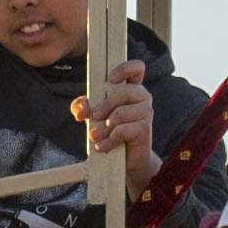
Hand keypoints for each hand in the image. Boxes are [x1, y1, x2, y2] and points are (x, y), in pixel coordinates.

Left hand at [72, 62, 156, 187]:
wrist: (126, 159)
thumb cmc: (110, 131)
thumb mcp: (93, 115)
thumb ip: (83, 106)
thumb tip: (81, 111)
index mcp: (131, 88)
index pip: (137, 68)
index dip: (125, 68)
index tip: (111, 79)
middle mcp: (142, 96)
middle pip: (123, 91)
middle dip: (105, 105)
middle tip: (93, 116)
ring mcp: (146, 112)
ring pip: (121, 113)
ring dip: (103, 127)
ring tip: (95, 137)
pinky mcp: (145, 129)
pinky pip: (123, 130)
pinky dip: (109, 139)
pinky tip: (103, 146)